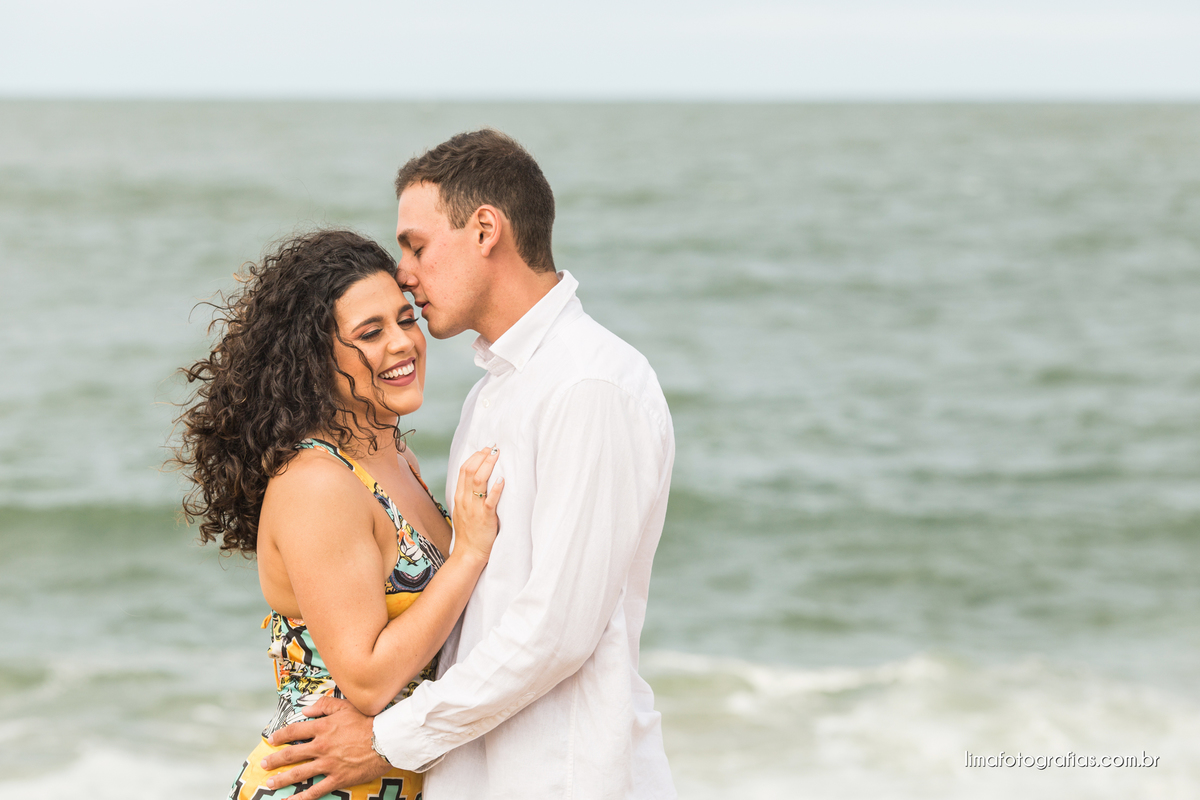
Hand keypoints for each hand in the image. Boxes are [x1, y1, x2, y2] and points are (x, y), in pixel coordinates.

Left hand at [260, 695, 390, 799]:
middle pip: (291, 755)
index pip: (294, 731)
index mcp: (322, 728)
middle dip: (274, 760)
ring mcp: (328, 764)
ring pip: (299, 773)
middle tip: (263, 764)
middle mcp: (321, 747)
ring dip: (281, 779)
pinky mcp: (337, 779)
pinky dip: (301, 798)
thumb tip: (306, 710)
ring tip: (270, 783)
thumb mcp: (345, 706)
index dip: (280, 736)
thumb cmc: (367, 721)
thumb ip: (323, 705)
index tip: (271, 740)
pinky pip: (315, 790)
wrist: (385, 740)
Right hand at [452, 446, 503, 561]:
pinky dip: (496, 488)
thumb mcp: (463, 510)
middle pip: (469, 470)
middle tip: (493, 448)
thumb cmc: (470, 532)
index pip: (463, 470)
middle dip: (482, 456)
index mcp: (459, 497)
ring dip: (488, 465)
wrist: (468, 553)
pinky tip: (501, 479)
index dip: (475, 456)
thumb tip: (478, 480)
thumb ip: (468, 495)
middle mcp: (465, 500)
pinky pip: (490, 500)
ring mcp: (474, 508)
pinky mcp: (485, 517)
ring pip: (478, 481)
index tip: (485, 449)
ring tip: (497, 456)